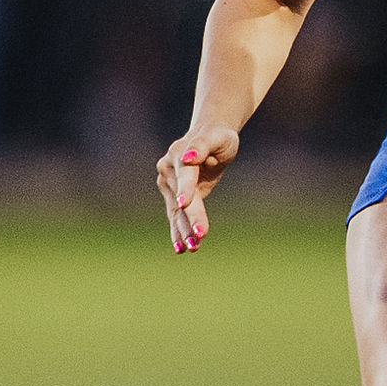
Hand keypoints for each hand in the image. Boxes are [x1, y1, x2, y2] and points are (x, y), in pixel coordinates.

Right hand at [157, 122, 240, 251]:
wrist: (209, 137)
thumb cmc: (218, 137)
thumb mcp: (218, 137)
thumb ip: (203, 146)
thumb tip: (189, 158)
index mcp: (180, 154)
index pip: (185, 175)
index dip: (186, 189)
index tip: (184, 203)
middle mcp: (168, 169)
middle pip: (181, 197)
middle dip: (190, 217)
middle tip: (200, 236)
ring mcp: (167, 183)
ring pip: (177, 211)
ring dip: (183, 230)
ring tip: (192, 248)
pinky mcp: (172, 196)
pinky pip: (176, 216)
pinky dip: (179, 232)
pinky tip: (181, 248)